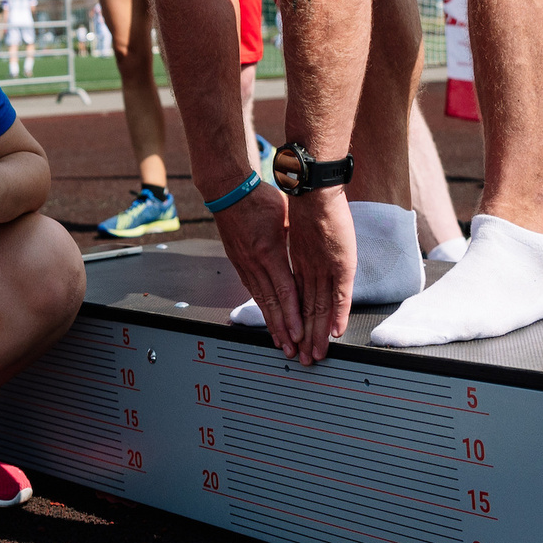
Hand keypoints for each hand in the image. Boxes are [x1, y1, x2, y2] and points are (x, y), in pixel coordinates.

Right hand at [212, 185, 301, 357]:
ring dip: (272, 324)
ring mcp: (245, 265)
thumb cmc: (260, 199)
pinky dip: (261, 308)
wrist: (228, 191)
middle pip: (272, 304)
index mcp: (270, 253)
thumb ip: (297, 238)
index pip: (285, 291)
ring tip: (281, 343)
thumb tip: (315, 250)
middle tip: (293, 350)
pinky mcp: (238, 263)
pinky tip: (267, 319)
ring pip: (261, 301)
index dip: (293, 315)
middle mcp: (256, 264)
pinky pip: (252, 291)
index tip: (301, 334)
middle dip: (284, 330)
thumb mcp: (286, 216)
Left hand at [284, 189, 357, 362]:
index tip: (297, 336)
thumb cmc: (308, 199)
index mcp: (302, 260)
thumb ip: (305, 240)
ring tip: (317, 354)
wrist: (313, 188)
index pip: (301, 297)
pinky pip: (339, 296)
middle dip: (306, 336)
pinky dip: (338, 315)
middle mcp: (311, 269)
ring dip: (318, 334)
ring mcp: (324, 268)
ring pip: (320, 309)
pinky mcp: (340, 265)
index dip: (299, 318)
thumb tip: (304, 242)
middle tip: (305, 358)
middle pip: (308, 309)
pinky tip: (336, 333)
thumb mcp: (302, 224)